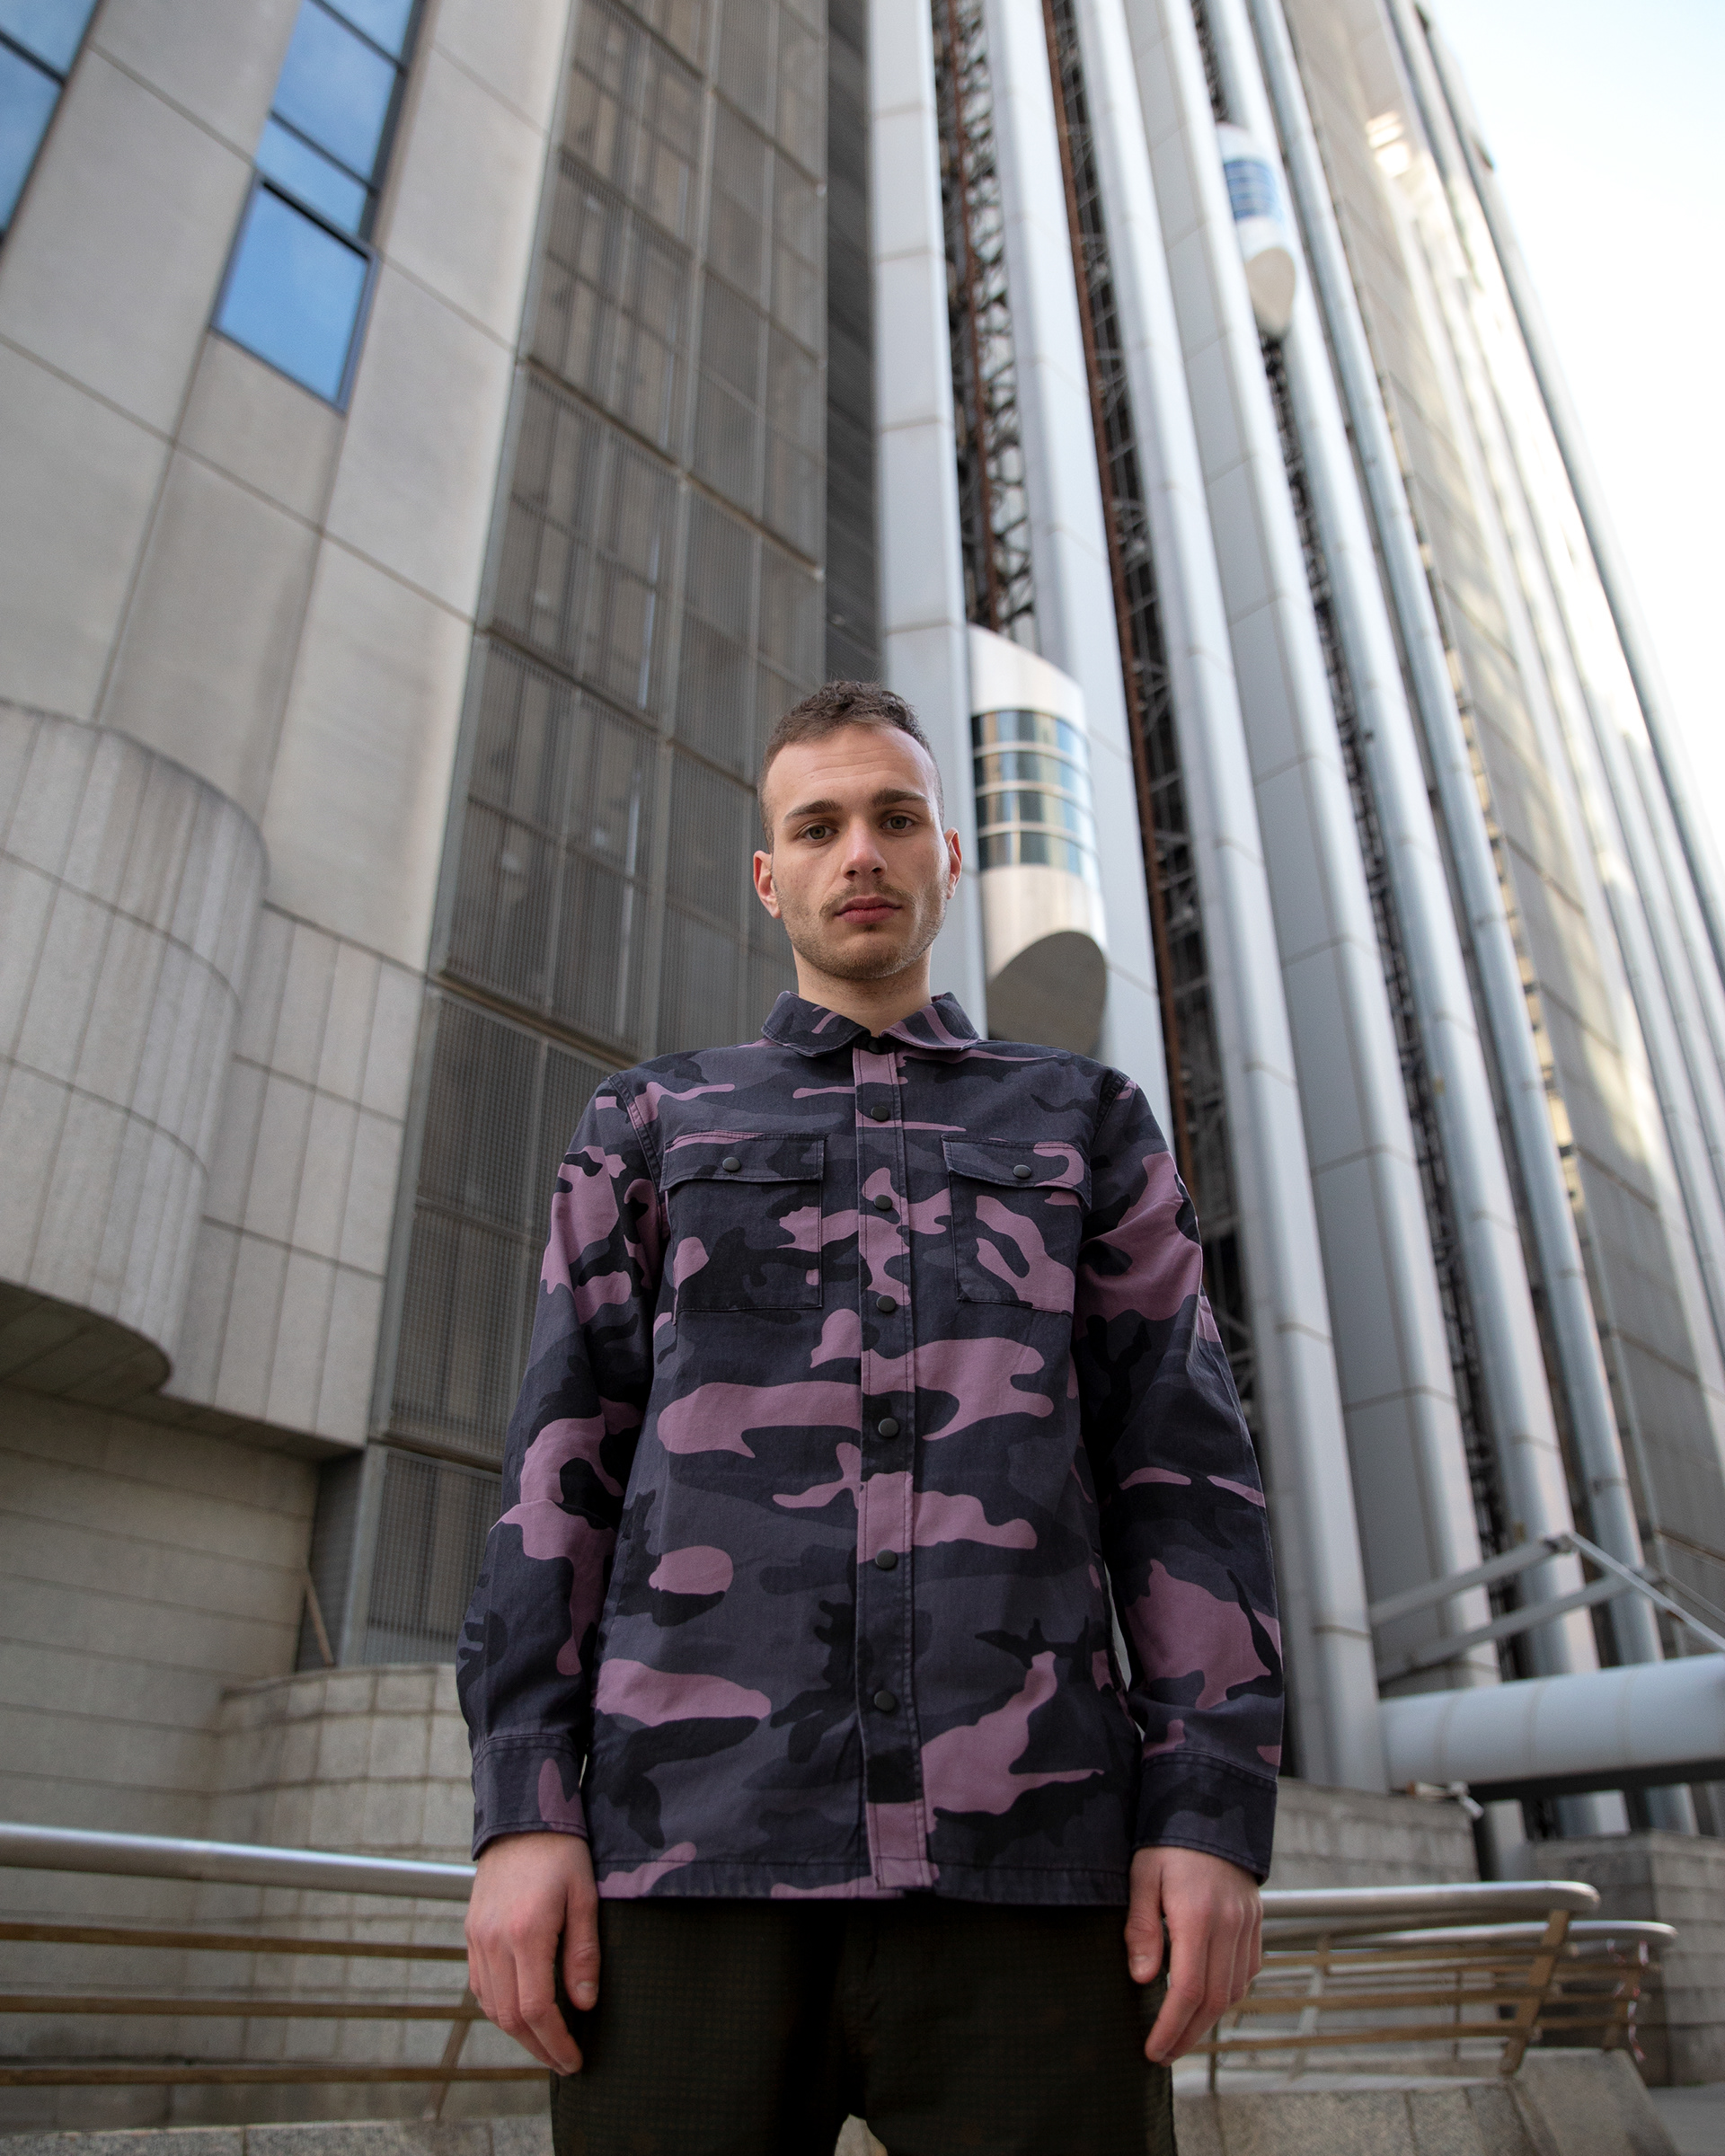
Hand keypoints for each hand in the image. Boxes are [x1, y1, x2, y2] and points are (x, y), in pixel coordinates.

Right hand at [465, 1831, 599, 2073]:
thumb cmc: (561, 1852)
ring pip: (491, 2006)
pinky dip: (499, 2008)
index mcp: (526, 1932)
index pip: (536, 2009)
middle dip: (538, 2048)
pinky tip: (521, 2013)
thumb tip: (583, 2005)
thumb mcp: (585, 1896)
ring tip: (547, 2044)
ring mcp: (477, 1938)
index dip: (555, 2042)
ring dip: (518, 2033)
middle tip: (564, 2063)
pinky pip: (480, 1985)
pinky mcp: (471, 1933)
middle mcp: (494, 1941)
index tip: (574, 2061)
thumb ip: (583, 1952)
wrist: (521, 1816)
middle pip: (509, 2017)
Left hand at [1125, 1844, 1261, 2064]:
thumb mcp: (1143, 1876)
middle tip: (1163, 2055)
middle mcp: (1230, 1926)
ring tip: (1180, 2034)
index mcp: (1198, 1916)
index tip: (1152, 2050)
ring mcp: (1247, 1925)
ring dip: (1208, 2020)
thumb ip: (1142, 1927)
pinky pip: (1247, 1972)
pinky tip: (1205, 2000)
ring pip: (1234, 1991)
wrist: (1211, 1805)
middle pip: (1213, 2001)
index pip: (1187, 1990)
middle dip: (1188, 2036)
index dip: (1171, 2027)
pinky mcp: (1256, 1922)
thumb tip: (1143, 1979)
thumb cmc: (1168, 1841)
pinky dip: (1227, 1994)